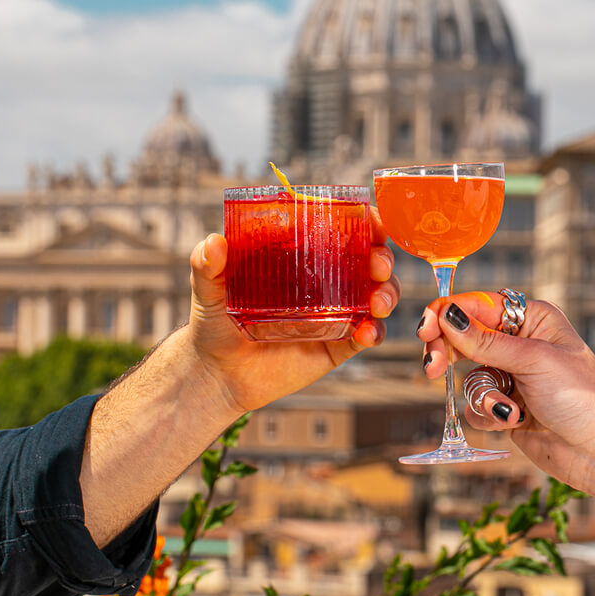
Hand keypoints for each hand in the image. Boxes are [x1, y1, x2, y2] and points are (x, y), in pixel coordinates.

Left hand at [182, 207, 398, 415]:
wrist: (218, 375)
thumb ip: (206, 266)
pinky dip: (375, 332)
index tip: (372, 221)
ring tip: (378, 303)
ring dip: (388, 293)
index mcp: (302, 256)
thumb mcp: (208, 290)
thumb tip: (213, 243)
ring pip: (377, 296)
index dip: (364, 222)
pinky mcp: (337, 345)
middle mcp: (325, 281)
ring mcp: (335, 314)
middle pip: (368, 261)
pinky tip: (367, 333)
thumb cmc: (215, 322)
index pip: (341, 229)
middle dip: (383, 257)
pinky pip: (366, 336)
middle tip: (377, 264)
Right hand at [417, 292, 594, 490]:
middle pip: (462, 337)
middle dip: (450, 355)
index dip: (448, 314)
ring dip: (485, 396)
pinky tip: (514, 420)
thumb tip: (448, 315)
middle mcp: (519, 343)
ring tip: (508, 409)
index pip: (478, 306)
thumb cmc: (582, 399)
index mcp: (532, 319)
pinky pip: (474, 404)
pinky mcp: (504, 405)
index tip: (426, 329)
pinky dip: (489, 414)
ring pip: (467, 376)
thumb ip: (486, 341)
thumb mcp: (534, 362)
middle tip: (433, 369)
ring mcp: (510, 375)